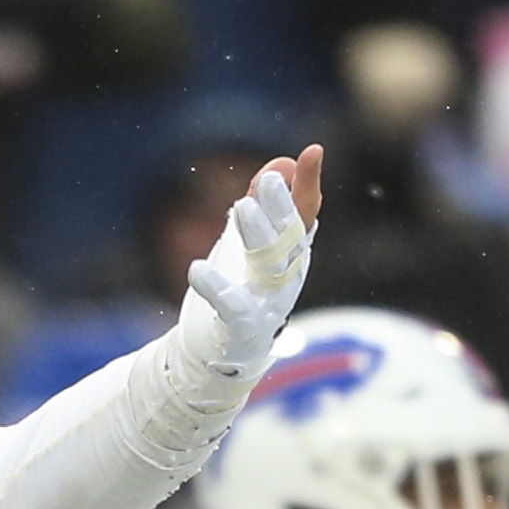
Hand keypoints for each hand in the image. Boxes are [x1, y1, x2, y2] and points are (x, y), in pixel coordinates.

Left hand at [179, 147, 323, 393]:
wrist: (220, 356)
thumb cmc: (240, 295)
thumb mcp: (249, 245)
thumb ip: (260, 207)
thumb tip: (276, 165)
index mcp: (290, 254)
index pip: (305, 214)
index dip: (308, 184)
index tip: (312, 151)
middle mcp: (287, 276)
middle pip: (290, 237)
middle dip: (282, 207)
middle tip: (270, 177)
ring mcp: (270, 304)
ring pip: (270, 266)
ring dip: (258, 236)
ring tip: (240, 208)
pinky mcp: (245, 329)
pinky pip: (235, 308)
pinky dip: (218, 289)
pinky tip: (196, 269)